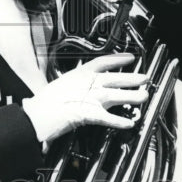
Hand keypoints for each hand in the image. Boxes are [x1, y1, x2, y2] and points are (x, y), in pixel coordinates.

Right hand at [22, 53, 147, 142]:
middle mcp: (87, 84)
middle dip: (132, 78)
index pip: (103, 62)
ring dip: (132, 96)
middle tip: (145, 78)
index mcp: (79, 74)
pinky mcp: (90, 114)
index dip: (118, 59)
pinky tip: (129, 123)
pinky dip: (120, 121)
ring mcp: (90, 98)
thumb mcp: (60, 85)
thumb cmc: (43, 102)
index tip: (130, 58)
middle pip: (115, 78)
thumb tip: (77, 87)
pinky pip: (109, 118)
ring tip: (144, 97)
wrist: (36, 114)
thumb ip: (73, 85)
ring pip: (117, 95)